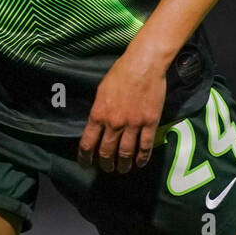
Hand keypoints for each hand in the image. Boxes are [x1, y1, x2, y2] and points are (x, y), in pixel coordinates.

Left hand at [77, 50, 167, 173]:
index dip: (85, 157)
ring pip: (125, 152)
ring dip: (123, 164)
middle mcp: (114, 123)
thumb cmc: (120, 73)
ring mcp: (133, 124)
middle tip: (106, 168)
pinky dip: (142, 158)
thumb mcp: (101, 91)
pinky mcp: (149, 123)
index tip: (85, 164)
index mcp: (99, 114)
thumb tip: (97, 126)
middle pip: (106, 151)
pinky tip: (139, 163)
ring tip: (122, 169)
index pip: (88, 143)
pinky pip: (145, 146)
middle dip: (105, 164)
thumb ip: (99, 111)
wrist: (143, 65)